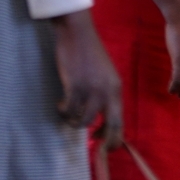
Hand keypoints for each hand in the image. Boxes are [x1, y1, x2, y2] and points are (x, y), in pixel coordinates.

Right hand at [52, 10, 122, 146]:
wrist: (78, 33)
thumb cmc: (88, 54)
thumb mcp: (105, 75)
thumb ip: (105, 94)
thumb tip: (98, 116)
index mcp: (116, 89)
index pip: (120, 120)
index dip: (114, 137)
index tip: (105, 145)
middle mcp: (108, 91)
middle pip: (111, 124)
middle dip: (104, 140)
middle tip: (94, 146)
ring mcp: (92, 89)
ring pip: (85, 120)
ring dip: (74, 122)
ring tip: (67, 116)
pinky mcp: (75, 85)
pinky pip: (69, 109)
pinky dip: (63, 111)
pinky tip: (60, 105)